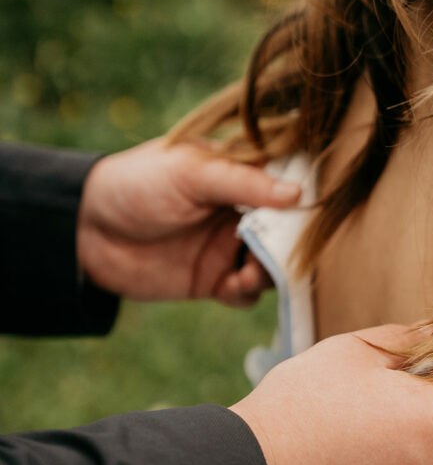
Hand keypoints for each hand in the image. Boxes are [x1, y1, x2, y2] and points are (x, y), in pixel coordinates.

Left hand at [77, 138, 300, 304]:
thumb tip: (296, 193)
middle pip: (287, 228)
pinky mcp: (213, 280)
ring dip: (273, 269)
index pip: (287, 180)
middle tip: (289, 247)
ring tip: (258, 269)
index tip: (315, 206)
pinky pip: (246, 292)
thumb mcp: (190, 173)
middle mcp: (241, 209)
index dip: (305, 194)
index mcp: (239, 172)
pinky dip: (248, 291)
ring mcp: (229, 246)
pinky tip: (235, 285)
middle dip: (293, 240)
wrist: (86, 230)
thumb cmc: (136, 184)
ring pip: (272, 263)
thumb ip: (243, 182)